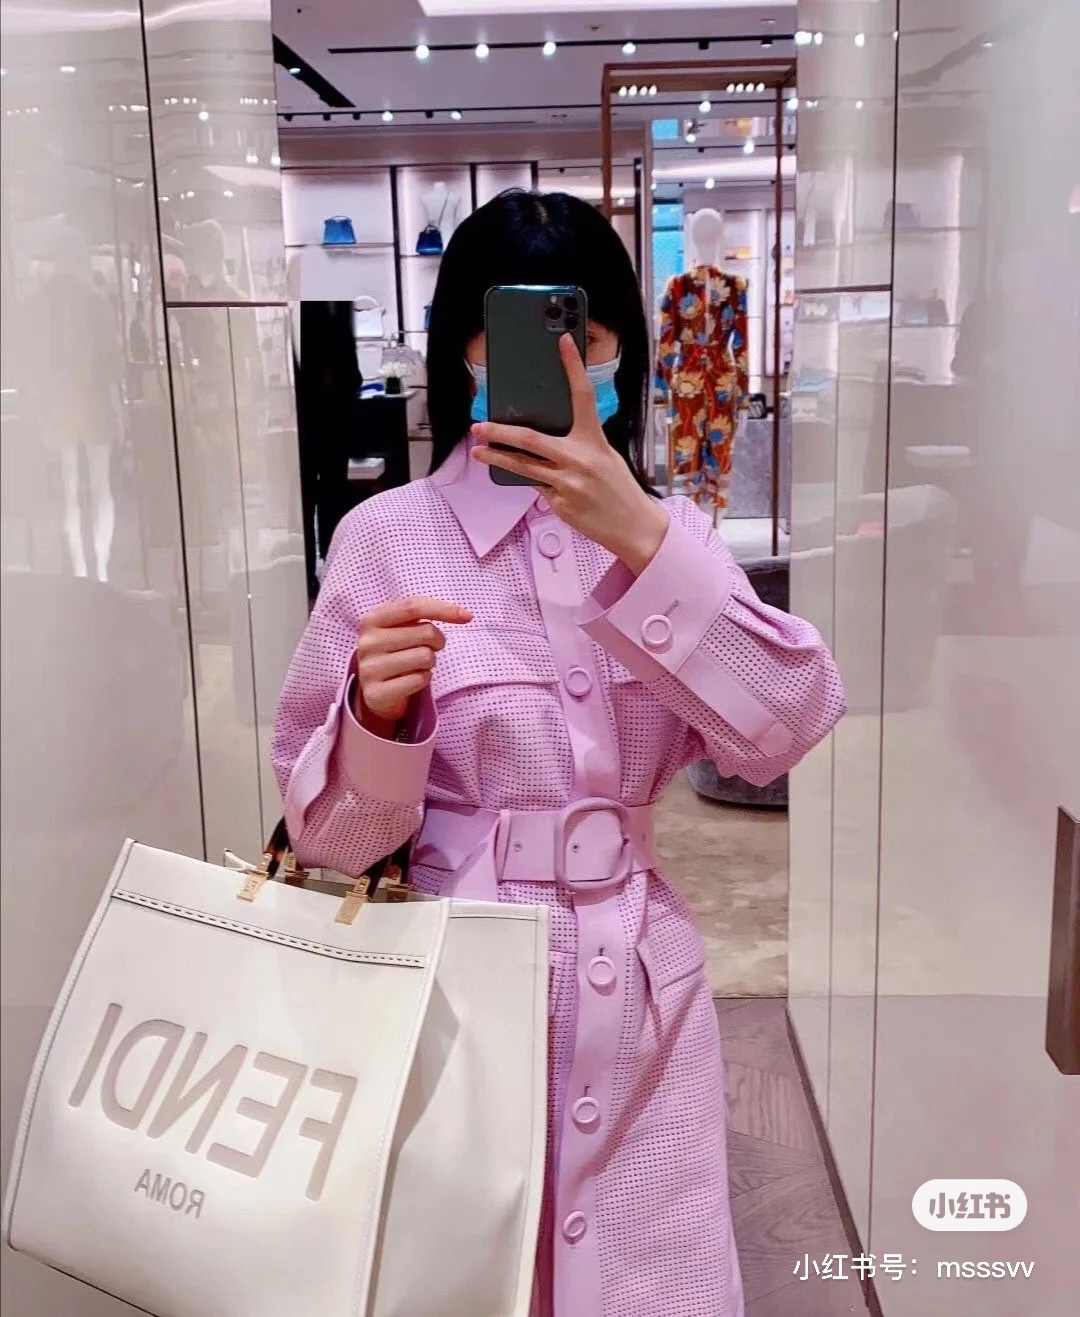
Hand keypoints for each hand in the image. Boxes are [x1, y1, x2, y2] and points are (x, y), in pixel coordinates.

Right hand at [355, 596, 471, 733]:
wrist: (375, 690)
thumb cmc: (397, 651)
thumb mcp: (402, 627)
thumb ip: (426, 612)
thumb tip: (465, 615)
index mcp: (372, 619)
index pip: (413, 606)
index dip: (444, 609)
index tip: (467, 617)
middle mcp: (368, 642)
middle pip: (425, 632)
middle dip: (437, 641)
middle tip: (427, 648)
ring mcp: (369, 668)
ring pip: (426, 657)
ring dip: (430, 663)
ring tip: (416, 666)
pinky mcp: (376, 693)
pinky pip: (420, 680)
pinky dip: (424, 679)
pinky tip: (410, 680)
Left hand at [469, 334, 668, 574]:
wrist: (633, 526)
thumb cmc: (618, 489)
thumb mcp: (605, 457)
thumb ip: (578, 445)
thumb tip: (542, 438)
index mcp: (595, 440)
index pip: (582, 396)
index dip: (573, 366)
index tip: (563, 342)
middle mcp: (580, 458)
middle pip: (530, 438)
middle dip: (499, 431)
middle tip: (479, 426)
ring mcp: (568, 483)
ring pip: (522, 466)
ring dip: (496, 458)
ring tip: (479, 452)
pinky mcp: (560, 503)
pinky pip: (535, 487)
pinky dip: (530, 482)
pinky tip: (529, 482)